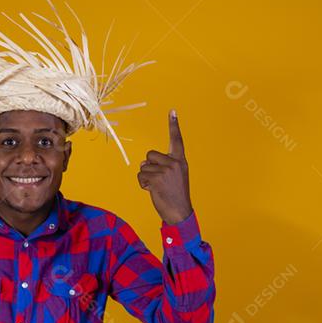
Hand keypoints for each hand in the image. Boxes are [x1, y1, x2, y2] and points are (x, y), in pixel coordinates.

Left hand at [138, 109, 192, 224]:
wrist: (179, 212)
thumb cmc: (175, 194)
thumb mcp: (176, 176)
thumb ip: (163, 165)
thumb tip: (144, 161)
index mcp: (180, 160)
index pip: (177, 140)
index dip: (174, 125)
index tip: (172, 110)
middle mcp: (174, 163)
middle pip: (149, 155)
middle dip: (149, 167)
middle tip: (160, 181)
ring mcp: (166, 170)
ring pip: (143, 167)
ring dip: (146, 178)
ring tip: (157, 188)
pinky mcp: (157, 179)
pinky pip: (141, 176)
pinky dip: (143, 185)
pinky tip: (153, 191)